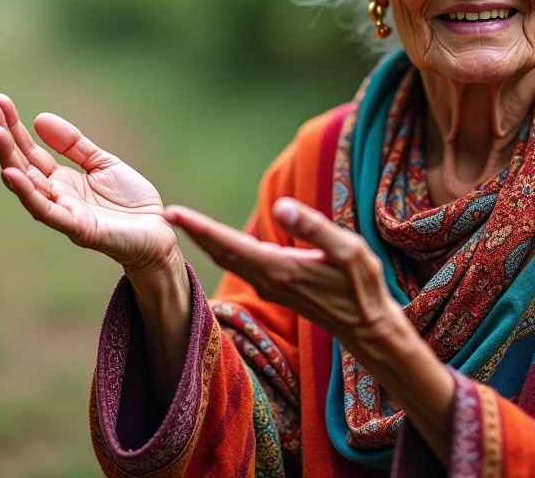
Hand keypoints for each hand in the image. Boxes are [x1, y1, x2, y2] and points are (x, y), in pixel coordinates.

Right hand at [0, 94, 178, 276]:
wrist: (158, 232)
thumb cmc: (131, 202)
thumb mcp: (102, 163)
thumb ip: (73, 144)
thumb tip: (39, 118)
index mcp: (61, 179)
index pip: (30, 150)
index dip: (13, 127)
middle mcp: (56, 195)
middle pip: (22, 163)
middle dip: (3, 137)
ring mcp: (64, 212)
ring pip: (27, 184)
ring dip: (8, 159)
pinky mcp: (77, 228)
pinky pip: (46, 211)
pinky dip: (27, 193)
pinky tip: (11, 173)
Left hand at [165, 197, 405, 358]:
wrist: (368, 329)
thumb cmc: (362, 287)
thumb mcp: (348, 251)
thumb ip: (314, 228)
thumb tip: (280, 206)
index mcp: (279, 268)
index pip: (229, 245)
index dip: (199, 227)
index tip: (171, 213)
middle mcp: (268, 280)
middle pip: (221, 253)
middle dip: (194, 233)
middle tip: (166, 213)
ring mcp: (271, 287)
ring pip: (229, 262)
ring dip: (206, 242)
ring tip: (185, 223)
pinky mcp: (278, 289)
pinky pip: (241, 267)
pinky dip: (223, 251)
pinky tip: (218, 242)